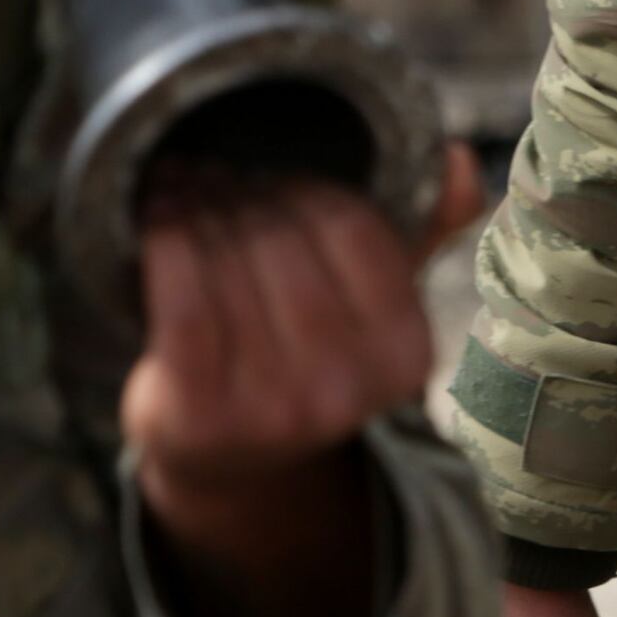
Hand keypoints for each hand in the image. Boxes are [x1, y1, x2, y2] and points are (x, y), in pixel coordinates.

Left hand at [120, 142, 484, 616]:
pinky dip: (166, 244)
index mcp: (404, 354)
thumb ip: (424, 233)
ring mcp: (270, 407)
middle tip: (222, 179)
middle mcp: (343, 389)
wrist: (229, 457)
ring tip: (187, 193)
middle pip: (283, 238)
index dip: (307, 184)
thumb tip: (457, 159)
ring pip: (229, 259)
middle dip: (246, 194)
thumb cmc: (306, 357)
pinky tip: (159, 222)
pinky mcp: (200, 412)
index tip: (279, 173)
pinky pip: (182, 298)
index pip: (353, 226)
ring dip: (199, 210)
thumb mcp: (373, 307)